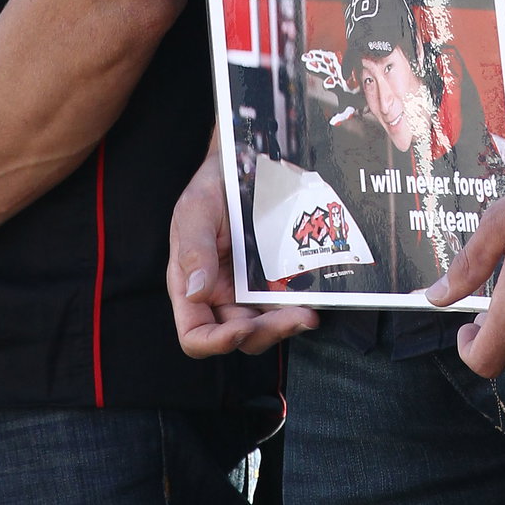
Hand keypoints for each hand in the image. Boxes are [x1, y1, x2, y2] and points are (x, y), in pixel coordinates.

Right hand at [167, 150, 318, 358]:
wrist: (243, 162)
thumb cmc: (211, 187)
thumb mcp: (195, 210)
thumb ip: (193, 250)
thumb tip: (196, 293)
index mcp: (191, 286)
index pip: (195, 334)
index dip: (215, 342)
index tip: (242, 327)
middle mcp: (220, 294)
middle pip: (239, 336)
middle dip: (265, 334)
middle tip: (290, 318)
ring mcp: (248, 289)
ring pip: (266, 326)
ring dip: (286, 325)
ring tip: (307, 314)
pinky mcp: (274, 277)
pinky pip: (285, 302)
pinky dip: (299, 305)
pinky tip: (313, 299)